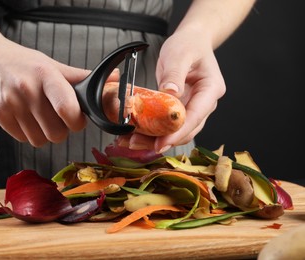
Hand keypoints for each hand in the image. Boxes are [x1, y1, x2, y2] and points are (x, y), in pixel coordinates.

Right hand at [0, 36, 90, 146]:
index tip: (75, 118)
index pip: (69, 110)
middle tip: (56, 117)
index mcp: (47, 75)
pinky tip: (23, 116)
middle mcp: (28, 89)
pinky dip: (27, 133)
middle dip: (61, 130)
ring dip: (43, 133)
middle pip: (57, 133)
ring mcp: (11, 103)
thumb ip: (80, 77)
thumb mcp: (50, 65)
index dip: (77, 121)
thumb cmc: (21, 61)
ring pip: (40, 140)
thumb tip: (114, 78)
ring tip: (38, 115)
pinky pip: (22, 139)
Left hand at [119, 28, 225, 152]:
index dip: (178, 132)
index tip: (161, 143)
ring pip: (178, 131)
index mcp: (211, 89)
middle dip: (164, 140)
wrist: (192, 41)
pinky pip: (169, 124)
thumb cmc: (189, 45)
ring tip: (134, 142)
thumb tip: (171, 93)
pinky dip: (154, 130)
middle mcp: (205, 103)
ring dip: (156, 138)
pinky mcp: (182, 109)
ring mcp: (194, 107)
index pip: (195, 116)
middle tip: (138, 144)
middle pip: (187, 129)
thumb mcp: (180, 54)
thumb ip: (174, 73)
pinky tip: (138, 134)